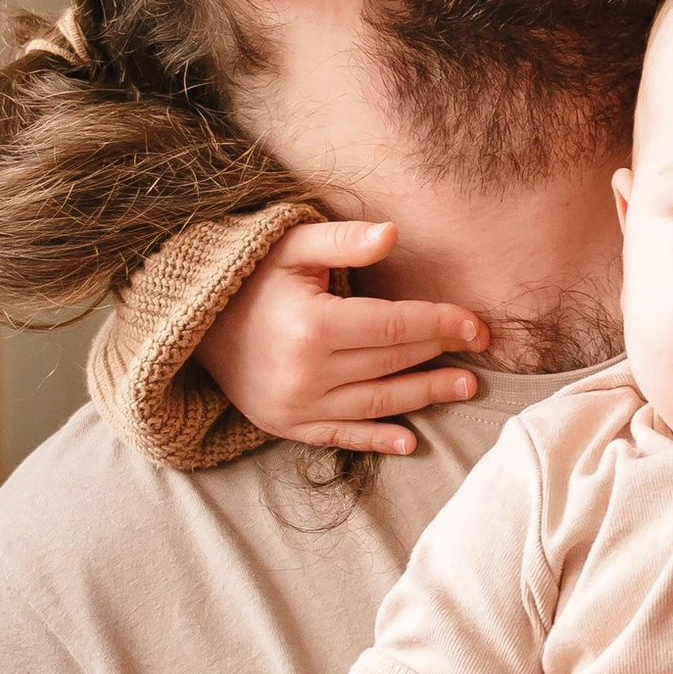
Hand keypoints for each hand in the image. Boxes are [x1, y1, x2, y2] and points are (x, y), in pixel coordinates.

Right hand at [198, 219, 485, 455]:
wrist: (192, 325)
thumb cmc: (251, 277)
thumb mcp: (292, 246)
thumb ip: (344, 240)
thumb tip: (393, 233)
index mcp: (313, 325)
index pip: (395, 326)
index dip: (441, 324)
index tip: (477, 325)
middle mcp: (307, 372)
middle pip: (391, 363)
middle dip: (440, 354)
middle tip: (480, 350)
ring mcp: (297, 406)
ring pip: (378, 404)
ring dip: (425, 396)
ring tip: (465, 388)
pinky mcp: (287, 426)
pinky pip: (342, 436)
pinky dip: (378, 440)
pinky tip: (411, 440)